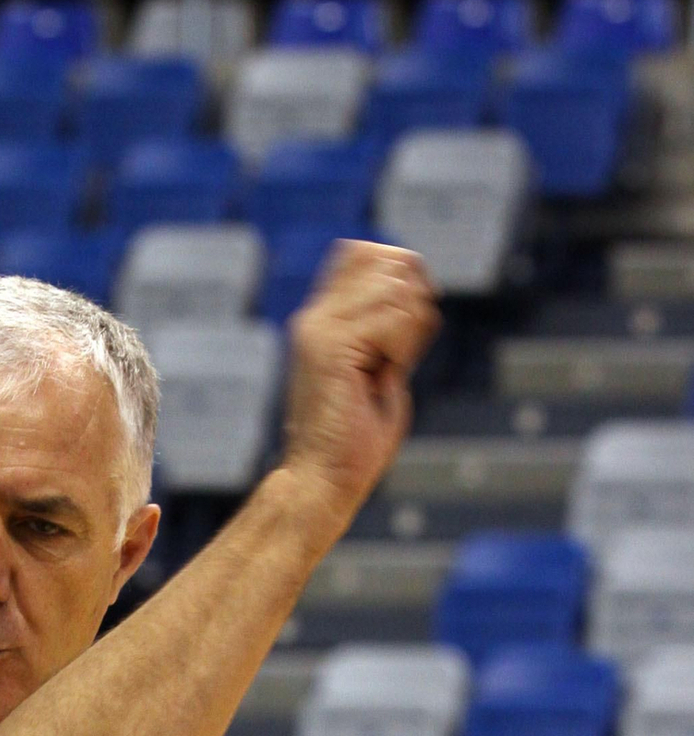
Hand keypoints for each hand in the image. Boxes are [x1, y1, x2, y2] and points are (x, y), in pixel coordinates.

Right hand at [279, 240, 441, 538]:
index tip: (411, 326)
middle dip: (413, 296)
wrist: (323, 482)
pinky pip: (391, 317)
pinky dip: (404, 345)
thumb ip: (393, 335)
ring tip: (391, 367)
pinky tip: (386, 374)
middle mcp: (315, 318)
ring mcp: (319, 330)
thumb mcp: (382, 374)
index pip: (365, 254)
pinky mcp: (330, 348)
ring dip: (411, 326)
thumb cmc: (354, 444)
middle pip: (383, 258)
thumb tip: (419, 294)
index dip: (403, 276)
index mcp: (323, 322)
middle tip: (404, 349)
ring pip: (394, 286)